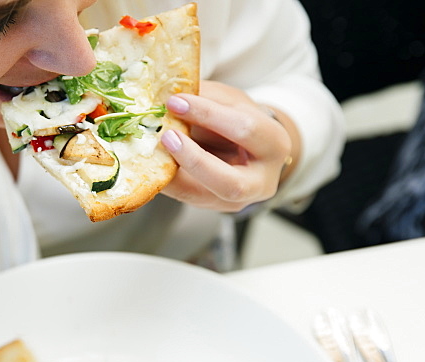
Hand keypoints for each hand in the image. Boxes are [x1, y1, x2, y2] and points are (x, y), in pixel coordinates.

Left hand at [159, 80, 296, 211]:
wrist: (248, 150)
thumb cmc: (238, 121)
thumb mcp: (230, 102)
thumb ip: (206, 98)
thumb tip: (167, 93)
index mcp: (274, 145)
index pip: (244, 130)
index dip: (208, 114)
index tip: (175, 101)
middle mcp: (261, 181)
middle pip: (230, 182)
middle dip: (194, 160)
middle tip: (166, 136)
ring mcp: (237, 201)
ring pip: (202, 197)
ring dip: (173, 174)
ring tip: (152, 151)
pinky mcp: (213, 206)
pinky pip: (184, 197)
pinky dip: (165, 180)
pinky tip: (150, 164)